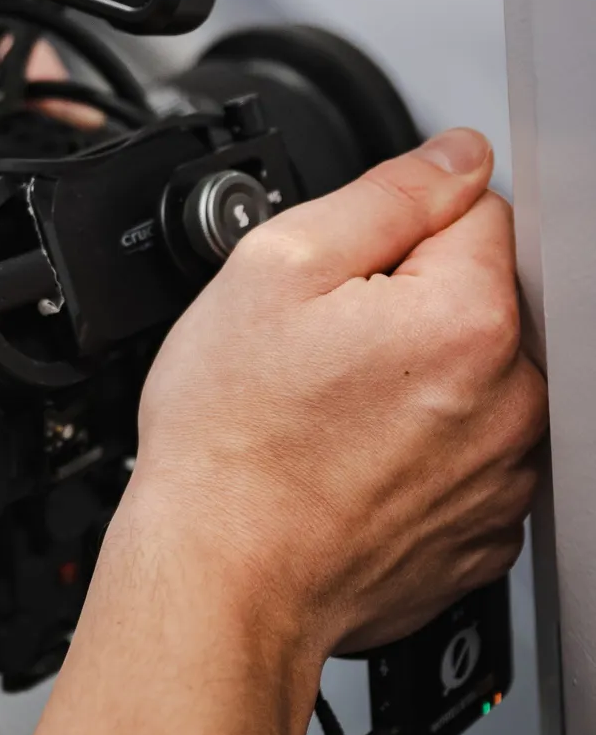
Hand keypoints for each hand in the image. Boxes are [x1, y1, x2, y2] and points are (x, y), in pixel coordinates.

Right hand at [0, 128, 547, 734]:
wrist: (221, 577)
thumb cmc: (231, 439)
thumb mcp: (274, 266)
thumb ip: (385, 194)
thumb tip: (456, 157)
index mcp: (468, 318)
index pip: (476, 207)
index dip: (399, 224)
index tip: (347, 270)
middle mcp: (513, 397)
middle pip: (485, 293)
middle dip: (416, 298)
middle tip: (327, 342)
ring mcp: (506, 473)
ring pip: (481, 373)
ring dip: (426, 372)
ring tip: (338, 403)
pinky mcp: (488, 529)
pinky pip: (473, 450)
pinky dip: (428, 444)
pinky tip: (357, 454)